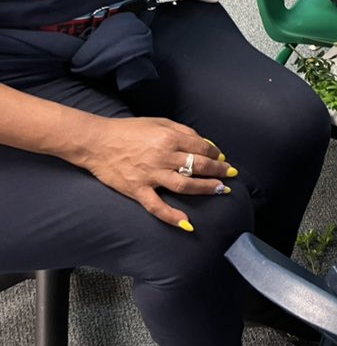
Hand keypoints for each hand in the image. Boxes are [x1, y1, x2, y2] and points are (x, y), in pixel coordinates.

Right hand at [77, 115, 234, 229]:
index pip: (201, 147)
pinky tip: (187, 224)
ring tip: (221, 190)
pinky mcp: (137, 190)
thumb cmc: (128, 130)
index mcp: (169, 138)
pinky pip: (156, 206)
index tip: (221, 159)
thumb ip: (183, 131)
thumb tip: (205, 144)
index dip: (215, 154)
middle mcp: (163, 156)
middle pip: (198, 166)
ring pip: (185, 184)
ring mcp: (150, 175)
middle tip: (231, 175)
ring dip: (206, 188)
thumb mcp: (158, 122)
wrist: (95, 142)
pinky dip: (172, 216)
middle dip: (218, 171)